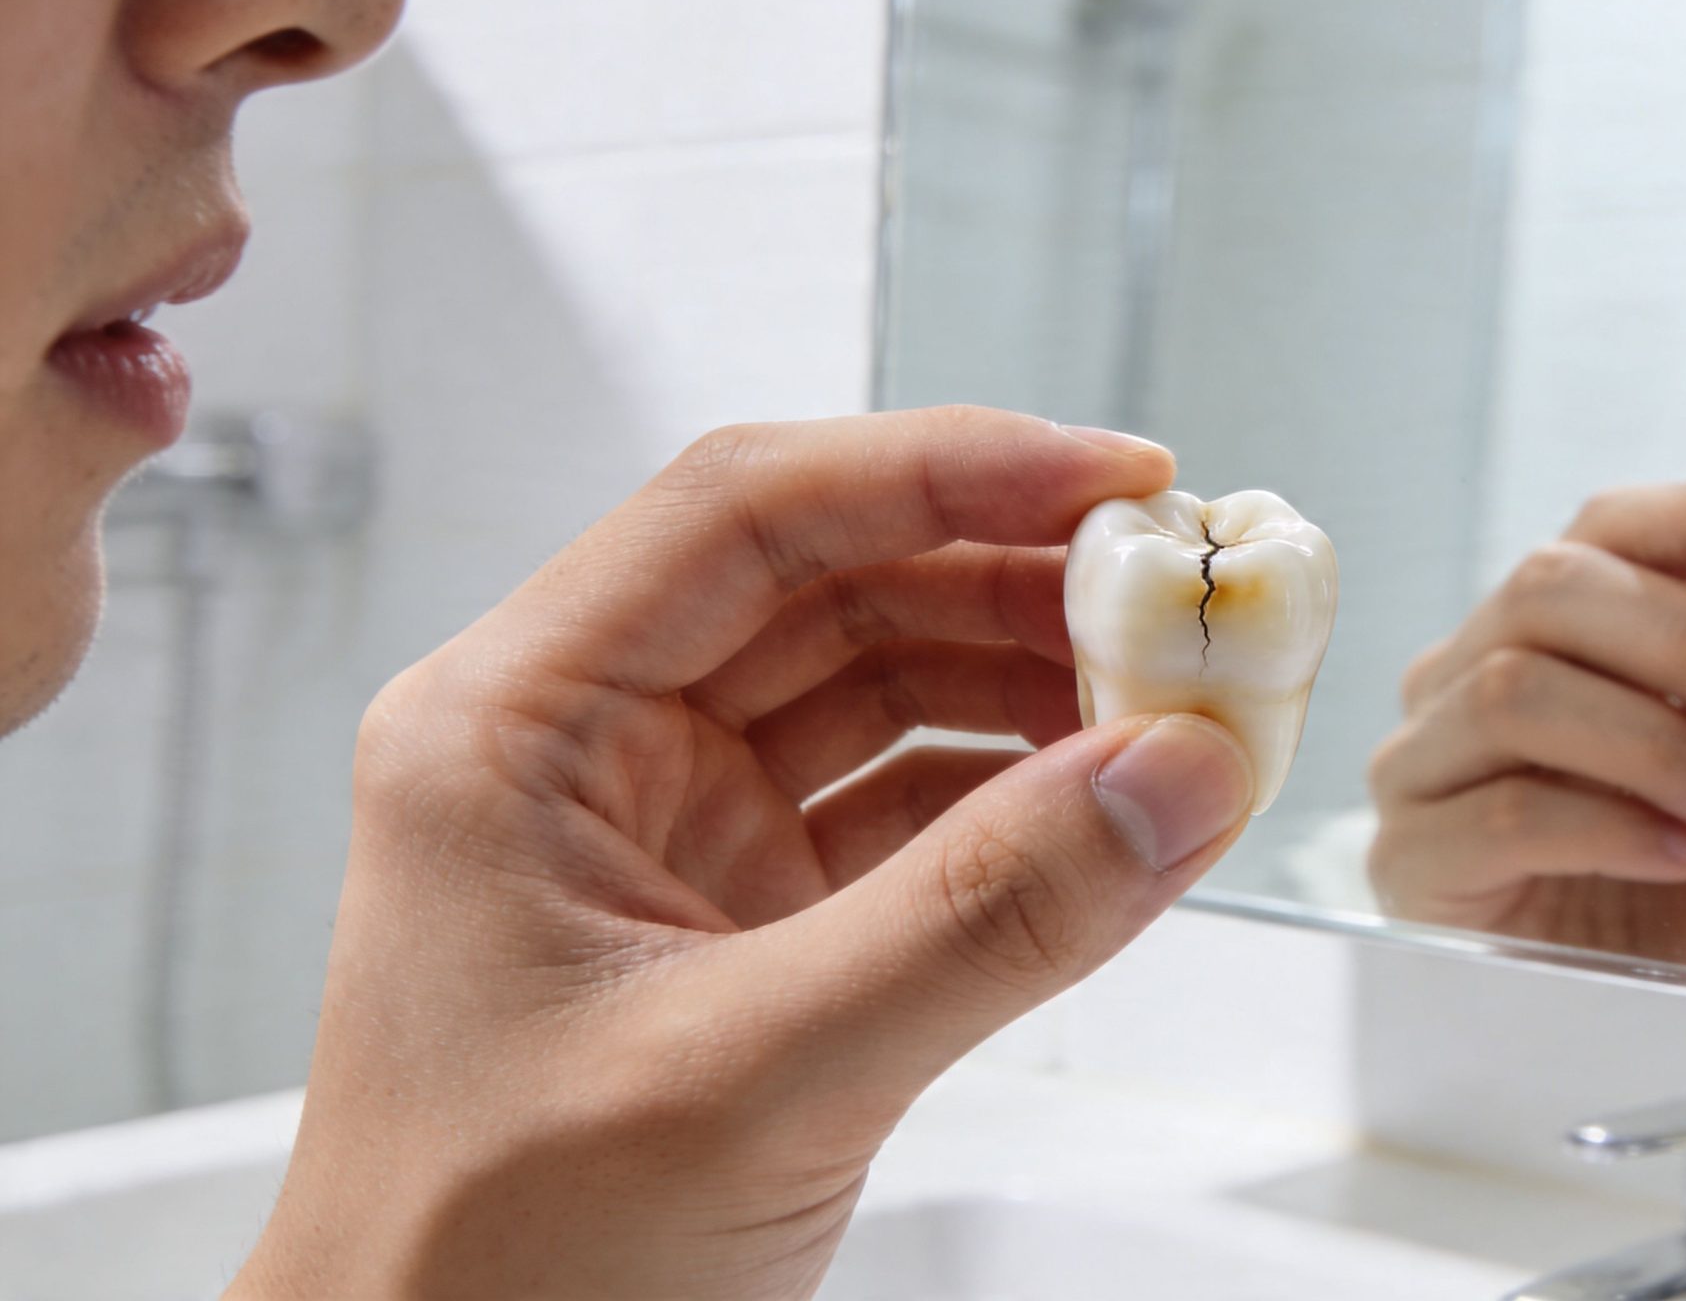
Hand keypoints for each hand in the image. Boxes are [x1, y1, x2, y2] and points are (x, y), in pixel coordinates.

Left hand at [229, 407, 1254, 1299]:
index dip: (944, 468)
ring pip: (881, 694)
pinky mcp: (742, 925)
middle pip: (833, 588)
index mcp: (512, 729)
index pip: (746, 514)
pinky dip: (1018, 809)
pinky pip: (904, 818)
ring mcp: (668, 836)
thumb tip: (1178, 778)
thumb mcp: (752, 1079)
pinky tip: (1120, 817)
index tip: (1119, 482)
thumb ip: (982, 923)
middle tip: (1187, 608)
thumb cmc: (494, 1270)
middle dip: (1019, 587)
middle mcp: (586, 751)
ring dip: (1034, 695)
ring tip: (1181, 711)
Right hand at [1366, 480, 1685, 981]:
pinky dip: (1611, 824)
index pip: (1616, 528)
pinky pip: (1501, 805)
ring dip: (1656, 744)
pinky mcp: (1412, 857)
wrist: (1633, 1058)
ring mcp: (1428, 763)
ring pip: (1518, 686)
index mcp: (1566, 638)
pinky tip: (1678, 858)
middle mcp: (1471, 676)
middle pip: (1554, 584)